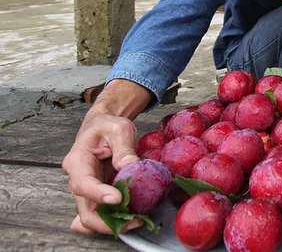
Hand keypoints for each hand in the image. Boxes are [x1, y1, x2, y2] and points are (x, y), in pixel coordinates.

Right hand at [63, 110, 140, 234]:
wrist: (102, 125)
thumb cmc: (107, 125)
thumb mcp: (118, 129)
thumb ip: (123, 147)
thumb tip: (130, 165)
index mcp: (78, 161)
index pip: (84, 183)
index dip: (99, 194)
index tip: (118, 199)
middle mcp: (77, 179)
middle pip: (85, 210)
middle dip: (106, 221)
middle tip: (133, 220)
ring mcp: (87, 190)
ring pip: (92, 216)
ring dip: (112, 223)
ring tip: (136, 221)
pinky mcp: (97, 194)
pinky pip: (101, 213)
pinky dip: (113, 220)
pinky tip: (129, 220)